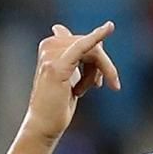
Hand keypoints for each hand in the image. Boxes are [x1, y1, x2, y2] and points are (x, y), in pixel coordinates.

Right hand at [23, 21, 119, 141]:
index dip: (95, 61)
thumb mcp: (67, 76)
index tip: (98, 82)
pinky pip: (83, 47)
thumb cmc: (56, 105)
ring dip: (95, 74)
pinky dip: (97, 37)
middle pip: (90, 44)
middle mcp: (48, 46)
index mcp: (50, 46)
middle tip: (100, 87)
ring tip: (82, 91)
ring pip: (92, 51)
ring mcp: (51, 55)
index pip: (84, 41)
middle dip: (99, 67)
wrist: (44, 125)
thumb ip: (71, 55)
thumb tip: (60, 29)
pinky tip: (109, 28)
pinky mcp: (57, 66)